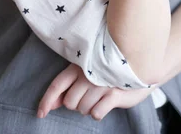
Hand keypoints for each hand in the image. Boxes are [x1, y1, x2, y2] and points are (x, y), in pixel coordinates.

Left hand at [37, 63, 153, 120]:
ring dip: (89, 108)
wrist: (139, 66)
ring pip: (82, 109)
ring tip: (100, 96)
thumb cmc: (108, 72)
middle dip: (76, 104)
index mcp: (79, 66)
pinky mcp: (113, 93)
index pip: (57, 84)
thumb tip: (50, 104)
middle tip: (90, 95)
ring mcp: (100, 83)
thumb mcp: (87, 75)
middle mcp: (88, 73)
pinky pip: (96, 114)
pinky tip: (106, 102)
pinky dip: (99, 112)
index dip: (46, 100)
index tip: (40, 114)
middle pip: (69, 102)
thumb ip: (69, 88)